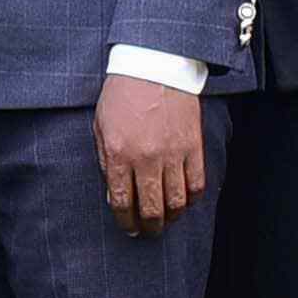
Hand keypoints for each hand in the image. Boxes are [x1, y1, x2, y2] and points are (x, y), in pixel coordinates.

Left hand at [96, 77, 207, 236]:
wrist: (154, 66)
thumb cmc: (122, 94)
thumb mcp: (101, 125)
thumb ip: (105, 160)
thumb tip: (114, 194)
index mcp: (118, 153)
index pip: (121, 201)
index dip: (125, 221)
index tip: (128, 229)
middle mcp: (146, 158)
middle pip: (151, 208)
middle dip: (149, 227)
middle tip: (147, 232)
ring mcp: (173, 154)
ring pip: (176, 202)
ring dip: (171, 218)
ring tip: (166, 221)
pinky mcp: (193, 147)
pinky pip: (196, 184)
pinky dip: (191, 199)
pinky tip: (184, 201)